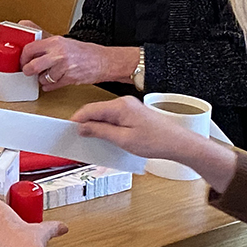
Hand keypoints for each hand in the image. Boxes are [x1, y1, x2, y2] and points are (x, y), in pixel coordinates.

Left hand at [20, 33, 132, 90]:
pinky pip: (52, 86)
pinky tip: (52, 81)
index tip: (22, 60)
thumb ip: (42, 35)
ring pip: (42, 78)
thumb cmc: (83, 51)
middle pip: (32, 66)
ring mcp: (65, 67)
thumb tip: (24, 24)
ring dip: (42, 79)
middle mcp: (59, 54)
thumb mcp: (62, 40)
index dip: (23, 57)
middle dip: (28, 71)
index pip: (30, 49)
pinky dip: (49, 86)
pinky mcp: (70, 79)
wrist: (103, 61)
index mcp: (55, 42)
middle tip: (29, 70)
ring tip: (47, 74)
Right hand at [71, 97, 236, 191]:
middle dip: (86, 125)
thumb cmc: (156, 141)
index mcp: (119, 106)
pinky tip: (107, 139)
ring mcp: (130, 108)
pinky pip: (114, 119)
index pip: (89, 109)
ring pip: (105, 116)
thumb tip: (82, 127)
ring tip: (93, 142)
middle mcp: (124, 103)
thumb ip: (100, 132)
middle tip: (78, 140)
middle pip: (96, 112)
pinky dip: (107, 128)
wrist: (179, 143)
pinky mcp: (134, 115)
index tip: (67, 130)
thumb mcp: (123, 140)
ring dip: (97, 128)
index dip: (76, 120)